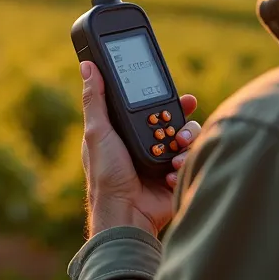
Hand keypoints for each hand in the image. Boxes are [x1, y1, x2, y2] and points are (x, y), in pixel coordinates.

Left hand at [80, 60, 201, 237]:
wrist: (125, 213)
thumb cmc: (106, 175)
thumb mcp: (97, 132)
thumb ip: (95, 99)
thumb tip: (88, 67)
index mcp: (127, 130)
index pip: (150, 106)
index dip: (164, 98)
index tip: (178, 93)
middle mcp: (147, 142)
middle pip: (174, 119)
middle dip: (183, 117)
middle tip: (187, 111)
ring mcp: (162, 159)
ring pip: (188, 137)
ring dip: (187, 139)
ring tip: (179, 147)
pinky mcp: (174, 175)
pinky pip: (190, 160)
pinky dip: (184, 163)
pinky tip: (171, 172)